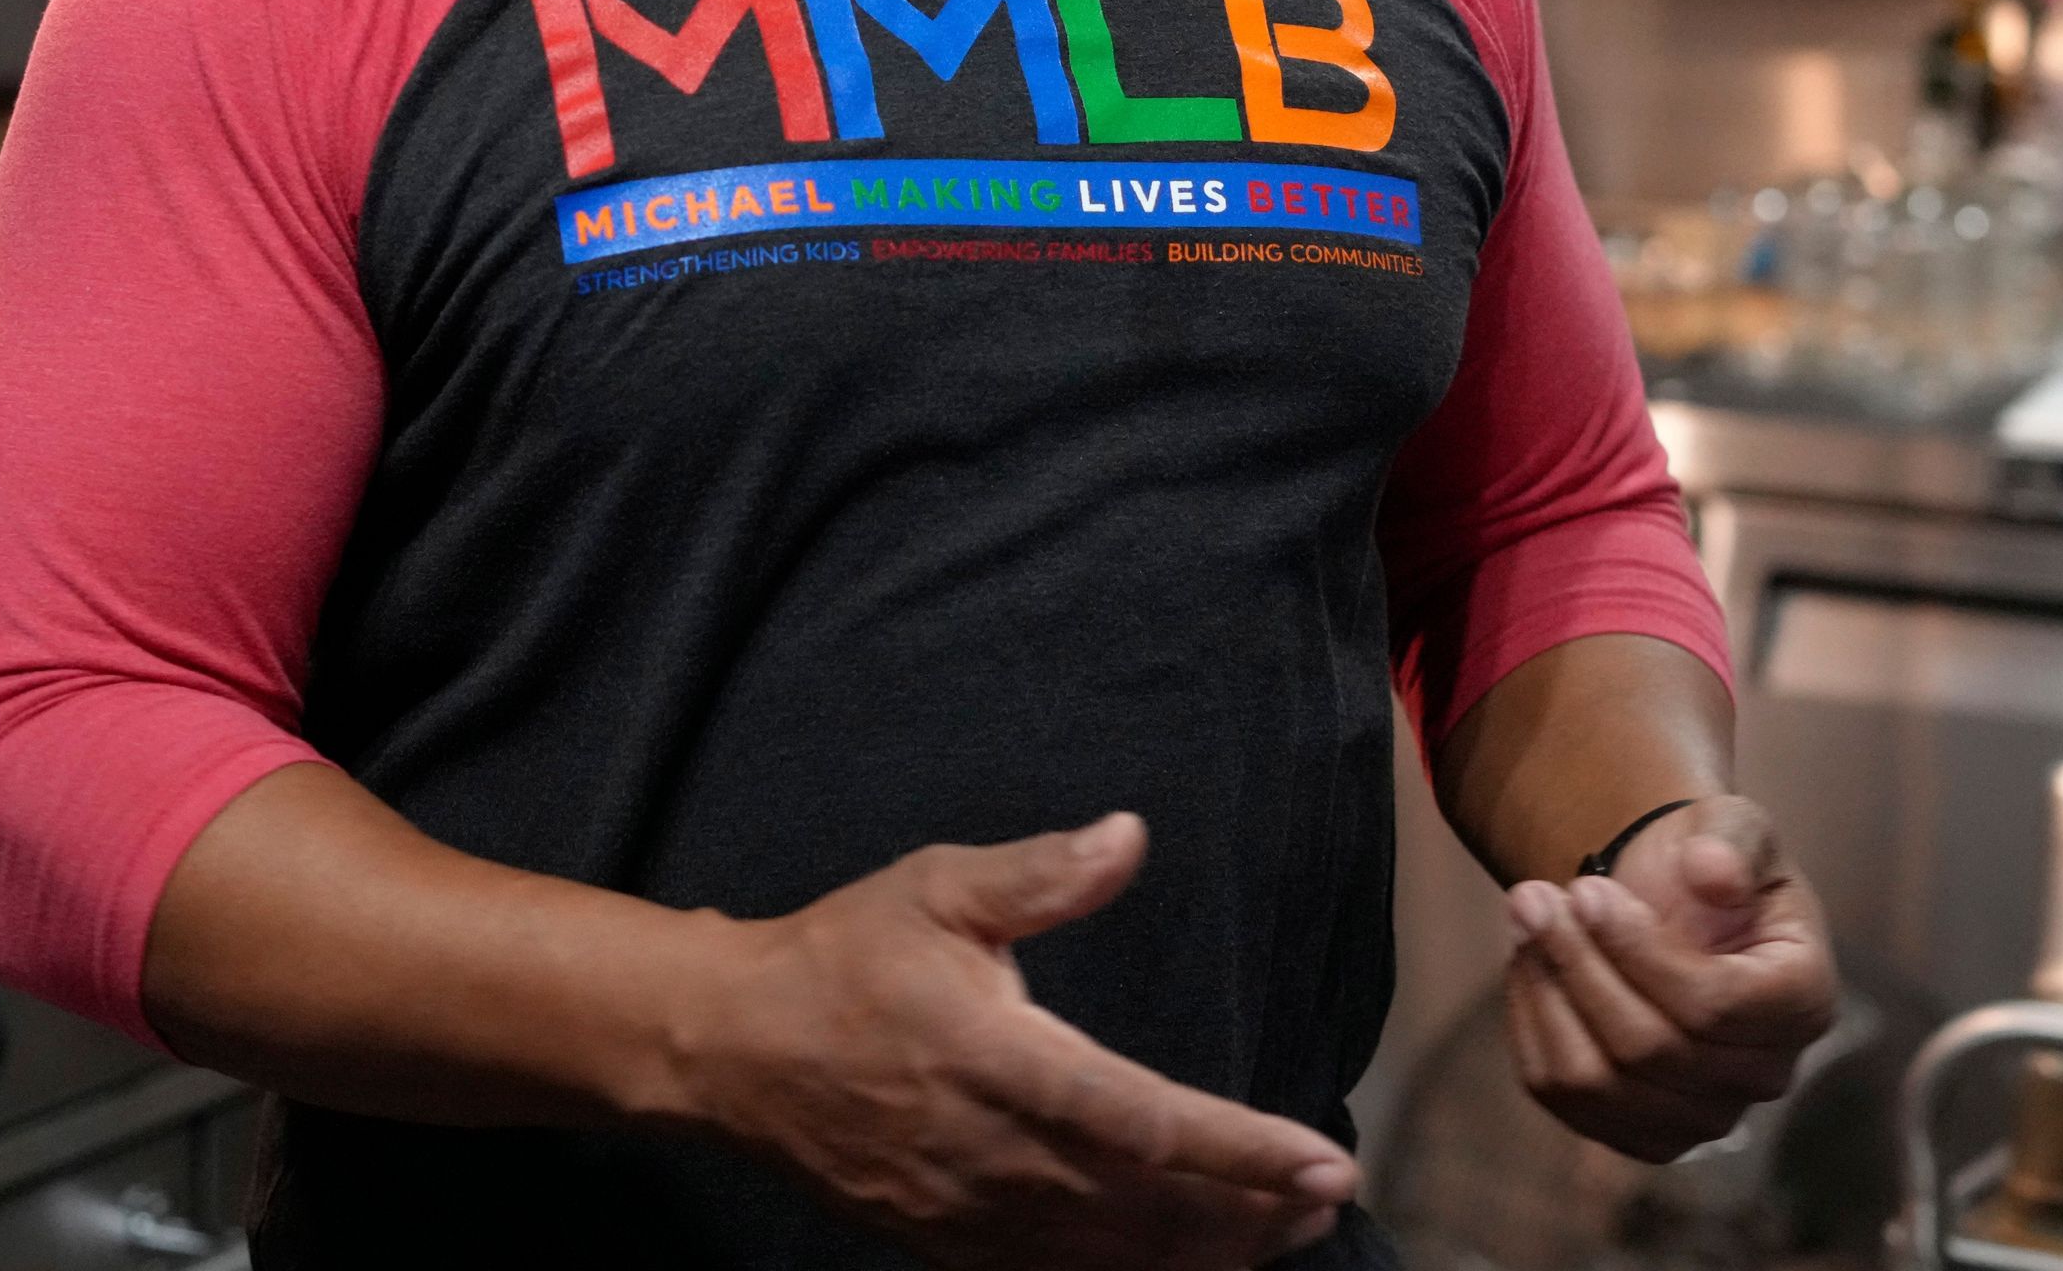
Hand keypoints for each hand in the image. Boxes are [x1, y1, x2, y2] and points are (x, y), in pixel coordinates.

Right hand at [682, 812, 1358, 1267]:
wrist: (734, 1049)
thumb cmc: (843, 956)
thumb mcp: (936, 887)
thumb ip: (1039, 873)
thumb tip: (1129, 835)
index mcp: (997, 1058)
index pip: (1142, 1121)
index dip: (1240, 1150)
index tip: (1320, 1158)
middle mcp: (993, 1152)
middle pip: (1148, 1209)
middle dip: (1250, 1211)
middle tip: (1328, 1195)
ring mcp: (970, 1212)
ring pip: (1112, 1257)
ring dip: (1207, 1253)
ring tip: (1284, 1234)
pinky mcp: (949, 1245)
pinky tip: (1187, 1266)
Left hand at [1500, 795, 1838, 1162]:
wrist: (1671, 901)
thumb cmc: (1704, 861)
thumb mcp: (1729, 824)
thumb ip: (1730, 841)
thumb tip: (1712, 875)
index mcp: (1802, 1001)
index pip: (1714, 1007)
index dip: (1637, 951)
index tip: (1585, 889)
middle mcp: (1764, 1075)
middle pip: (1650, 1049)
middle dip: (1578, 963)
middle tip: (1532, 894)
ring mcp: (1703, 1116)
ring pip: (1599, 1083)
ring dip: (1547, 993)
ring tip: (1526, 917)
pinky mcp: (1640, 1131)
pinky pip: (1564, 1098)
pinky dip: (1533, 1026)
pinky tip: (1529, 962)